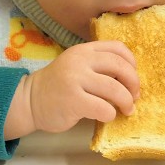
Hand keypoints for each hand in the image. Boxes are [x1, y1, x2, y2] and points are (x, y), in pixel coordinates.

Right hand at [5, 41, 138, 137]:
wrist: (30, 101)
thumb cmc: (58, 86)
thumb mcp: (76, 67)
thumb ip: (98, 67)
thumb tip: (131, 81)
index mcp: (83, 50)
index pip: (117, 48)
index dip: (131, 62)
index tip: (133, 76)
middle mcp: (80, 61)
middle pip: (120, 67)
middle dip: (134, 83)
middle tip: (135, 96)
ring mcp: (75, 80)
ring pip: (115, 89)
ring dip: (126, 101)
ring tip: (127, 109)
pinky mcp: (72, 101)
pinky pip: (103, 108)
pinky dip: (111, 114)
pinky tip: (107, 116)